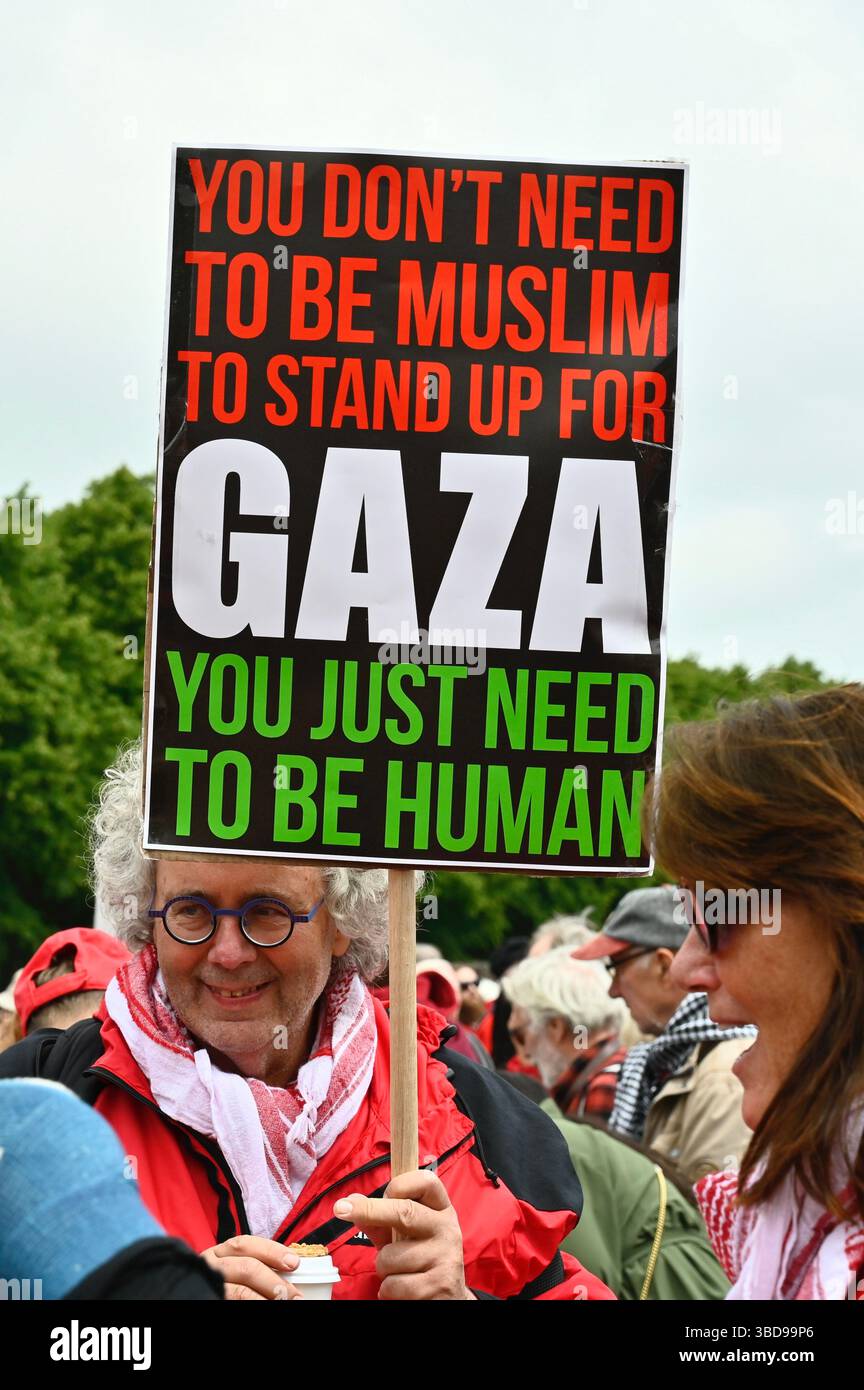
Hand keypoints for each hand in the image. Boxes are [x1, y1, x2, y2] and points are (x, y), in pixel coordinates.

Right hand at [201, 1234, 301, 1300]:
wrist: (194, 1299)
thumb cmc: (225, 1282)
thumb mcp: (236, 1268)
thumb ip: (258, 1265)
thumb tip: (290, 1268)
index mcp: (220, 1252)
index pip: (246, 1244)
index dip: (272, 1251)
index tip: (294, 1263)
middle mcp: (211, 1266)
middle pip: (246, 1268)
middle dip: (275, 1282)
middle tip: (294, 1296)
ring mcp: (209, 1285)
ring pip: (241, 1291)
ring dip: (265, 1299)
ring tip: (282, 1303)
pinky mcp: (209, 1299)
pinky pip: (231, 1301)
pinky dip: (252, 1305)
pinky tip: (263, 1307)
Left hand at [334, 1169, 474, 1300]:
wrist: (449, 1298)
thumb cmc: (420, 1261)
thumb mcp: (403, 1237)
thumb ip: (380, 1221)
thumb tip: (350, 1202)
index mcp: (441, 1210)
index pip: (426, 1183)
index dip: (401, 1183)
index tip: (381, 1191)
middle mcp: (447, 1229)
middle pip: (404, 1212)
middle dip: (369, 1211)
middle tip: (340, 1208)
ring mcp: (445, 1257)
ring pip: (390, 1256)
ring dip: (382, 1268)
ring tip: (397, 1272)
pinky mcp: (438, 1285)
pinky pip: (393, 1284)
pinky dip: (387, 1290)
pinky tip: (401, 1289)